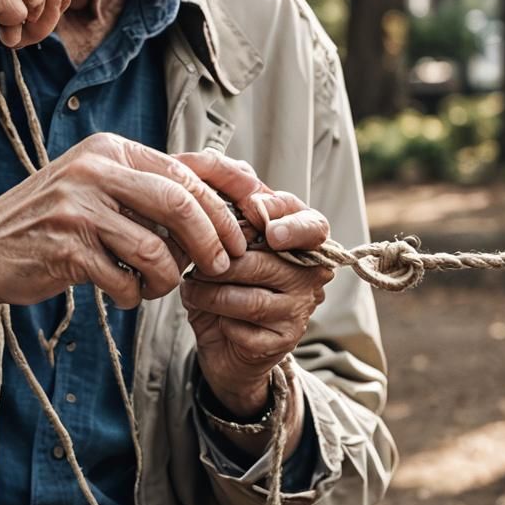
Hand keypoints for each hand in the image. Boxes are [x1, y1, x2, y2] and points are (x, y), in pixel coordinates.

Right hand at [0, 134, 249, 331]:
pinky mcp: (66, 247)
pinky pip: (126, 280)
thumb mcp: (95, 185)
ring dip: (171, 279)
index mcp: (110, 149)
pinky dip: (135, 296)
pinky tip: (125, 294)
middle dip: (215, 241)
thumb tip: (223, 193)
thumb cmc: (48, 220)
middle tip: (224, 265)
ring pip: (158, 249)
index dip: (229, 201)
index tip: (251, 228)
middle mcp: (96, 169)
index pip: (188, 169)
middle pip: (182, 203)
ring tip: (160, 286)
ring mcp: (78, 207)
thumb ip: (148, 186)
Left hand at [174, 151, 332, 417]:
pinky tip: (205, 311)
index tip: (265, 229)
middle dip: (219, 262)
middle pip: (264, 262)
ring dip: (208, 291)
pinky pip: (241, 327)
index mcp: (302, 239)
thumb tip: (220, 162)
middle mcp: (310, 274)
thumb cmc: (225, 273)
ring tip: (191, 285)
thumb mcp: (226, 231)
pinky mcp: (280, 342)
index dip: (289, 225)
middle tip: (195, 262)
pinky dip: (213, 317)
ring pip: (248, 298)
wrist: (222, 336)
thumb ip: (227, 194)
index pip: (313, 225)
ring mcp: (298, 310)